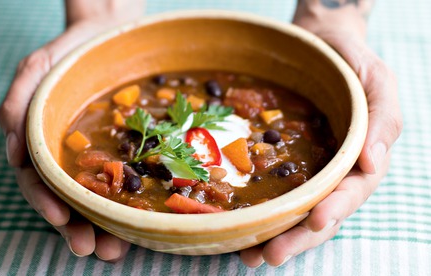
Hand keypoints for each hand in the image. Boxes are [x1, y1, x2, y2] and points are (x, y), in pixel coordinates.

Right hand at [0, 0, 144, 260]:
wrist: (112, 37)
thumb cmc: (71, 53)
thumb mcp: (37, 69)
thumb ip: (18, 104)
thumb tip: (13, 154)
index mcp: (45, 143)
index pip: (40, 181)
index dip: (47, 202)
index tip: (61, 220)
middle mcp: (72, 157)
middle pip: (71, 200)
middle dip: (79, 228)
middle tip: (95, 250)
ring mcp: (102, 157)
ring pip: (100, 199)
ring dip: (106, 228)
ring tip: (116, 250)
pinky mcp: (130, 152)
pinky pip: (130, 180)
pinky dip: (132, 203)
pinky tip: (140, 221)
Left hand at [239, 4, 402, 266]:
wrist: (318, 45)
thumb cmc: (351, 63)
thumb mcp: (378, 82)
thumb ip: (382, 120)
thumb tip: (373, 165)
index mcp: (361, 157)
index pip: (351, 190)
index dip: (335, 208)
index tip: (315, 222)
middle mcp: (333, 171)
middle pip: (319, 212)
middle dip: (297, 237)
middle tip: (271, 255)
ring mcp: (307, 170)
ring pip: (294, 211)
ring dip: (274, 235)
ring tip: (250, 255)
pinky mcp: (282, 163)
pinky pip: (272, 190)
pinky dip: (259, 213)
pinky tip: (240, 230)